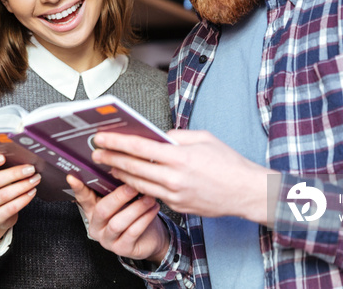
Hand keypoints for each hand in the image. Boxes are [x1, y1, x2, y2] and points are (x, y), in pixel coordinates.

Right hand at [0, 154, 39, 241]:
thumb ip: (2, 166)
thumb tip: (22, 156)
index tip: (3, 157)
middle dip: (15, 174)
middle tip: (31, 169)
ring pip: (4, 195)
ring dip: (23, 186)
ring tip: (35, 179)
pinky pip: (11, 208)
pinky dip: (24, 199)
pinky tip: (32, 192)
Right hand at [67, 175, 168, 263]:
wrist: (151, 236)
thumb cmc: (135, 211)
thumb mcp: (124, 197)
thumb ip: (117, 185)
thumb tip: (119, 166)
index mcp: (93, 210)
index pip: (82, 197)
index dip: (78, 188)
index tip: (72, 177)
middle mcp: (96, 226)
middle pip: (102, 210)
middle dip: (119, 196)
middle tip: (133, 186)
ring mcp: (107, 239)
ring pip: (117, 223)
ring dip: (136, 208)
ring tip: (149, 198)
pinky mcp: (121, 249)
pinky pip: (132, 232)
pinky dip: (144, 219)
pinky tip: (153, 209)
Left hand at [92, 130, 276, 223]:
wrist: (246, 193)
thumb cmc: (228, 162)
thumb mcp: (204, 138)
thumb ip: (177, 136)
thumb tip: (156, 136)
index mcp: (180, 157)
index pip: (139, 147)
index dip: (117, 142)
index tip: (101, 138)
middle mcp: (174, 178)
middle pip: (133, 167)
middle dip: (111, 158)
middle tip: (96, 152)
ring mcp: (174, 195)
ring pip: (138, 184)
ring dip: (120, 174)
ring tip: (108, 165)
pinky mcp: (177, 206)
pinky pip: (152, 194)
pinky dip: (138, 186)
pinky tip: (130, 178)